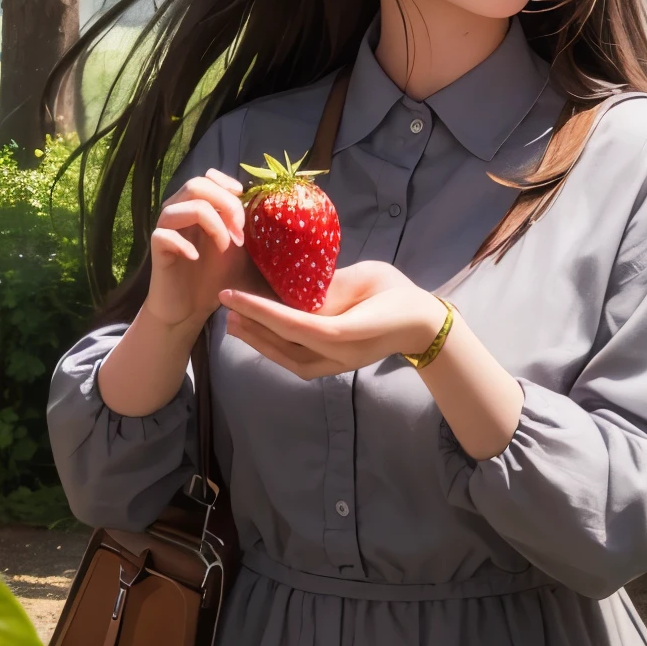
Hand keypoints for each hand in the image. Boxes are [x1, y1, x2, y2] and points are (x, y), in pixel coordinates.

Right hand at [145, 169, 260, 331]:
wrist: (191, 310)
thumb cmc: (218, 279)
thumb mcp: (245, 254)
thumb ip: (258, 235)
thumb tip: (294, 221)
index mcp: (200, 206)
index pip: (209, 176)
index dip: (229, 185)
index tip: (246, 206)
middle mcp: (180, 211)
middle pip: (198, 184)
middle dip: (226, 205)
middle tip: (241, 234)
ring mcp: (166, 228)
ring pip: (183, 205)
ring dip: (211, 223)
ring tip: (225, 247)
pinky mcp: (156, 249)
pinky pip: (164, 235)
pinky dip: (184, 245)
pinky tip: (196, 258)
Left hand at [219, 261, 446, 379]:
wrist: (422, 324)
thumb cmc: (396, 293)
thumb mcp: (363, 277)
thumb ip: (330, 287)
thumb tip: (294, 290)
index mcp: (347, 331)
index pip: (294, 323)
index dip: (260, 310)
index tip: (232, 295)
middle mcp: (339, 354)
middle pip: (284, 345)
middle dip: (251, 327)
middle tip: (224, 307)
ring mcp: (337, 365)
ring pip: (287, 359)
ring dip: (258, 342)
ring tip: (235, 323)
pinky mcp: (336, 367)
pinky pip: (297, 362)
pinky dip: (275, 350)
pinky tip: (259, 336)